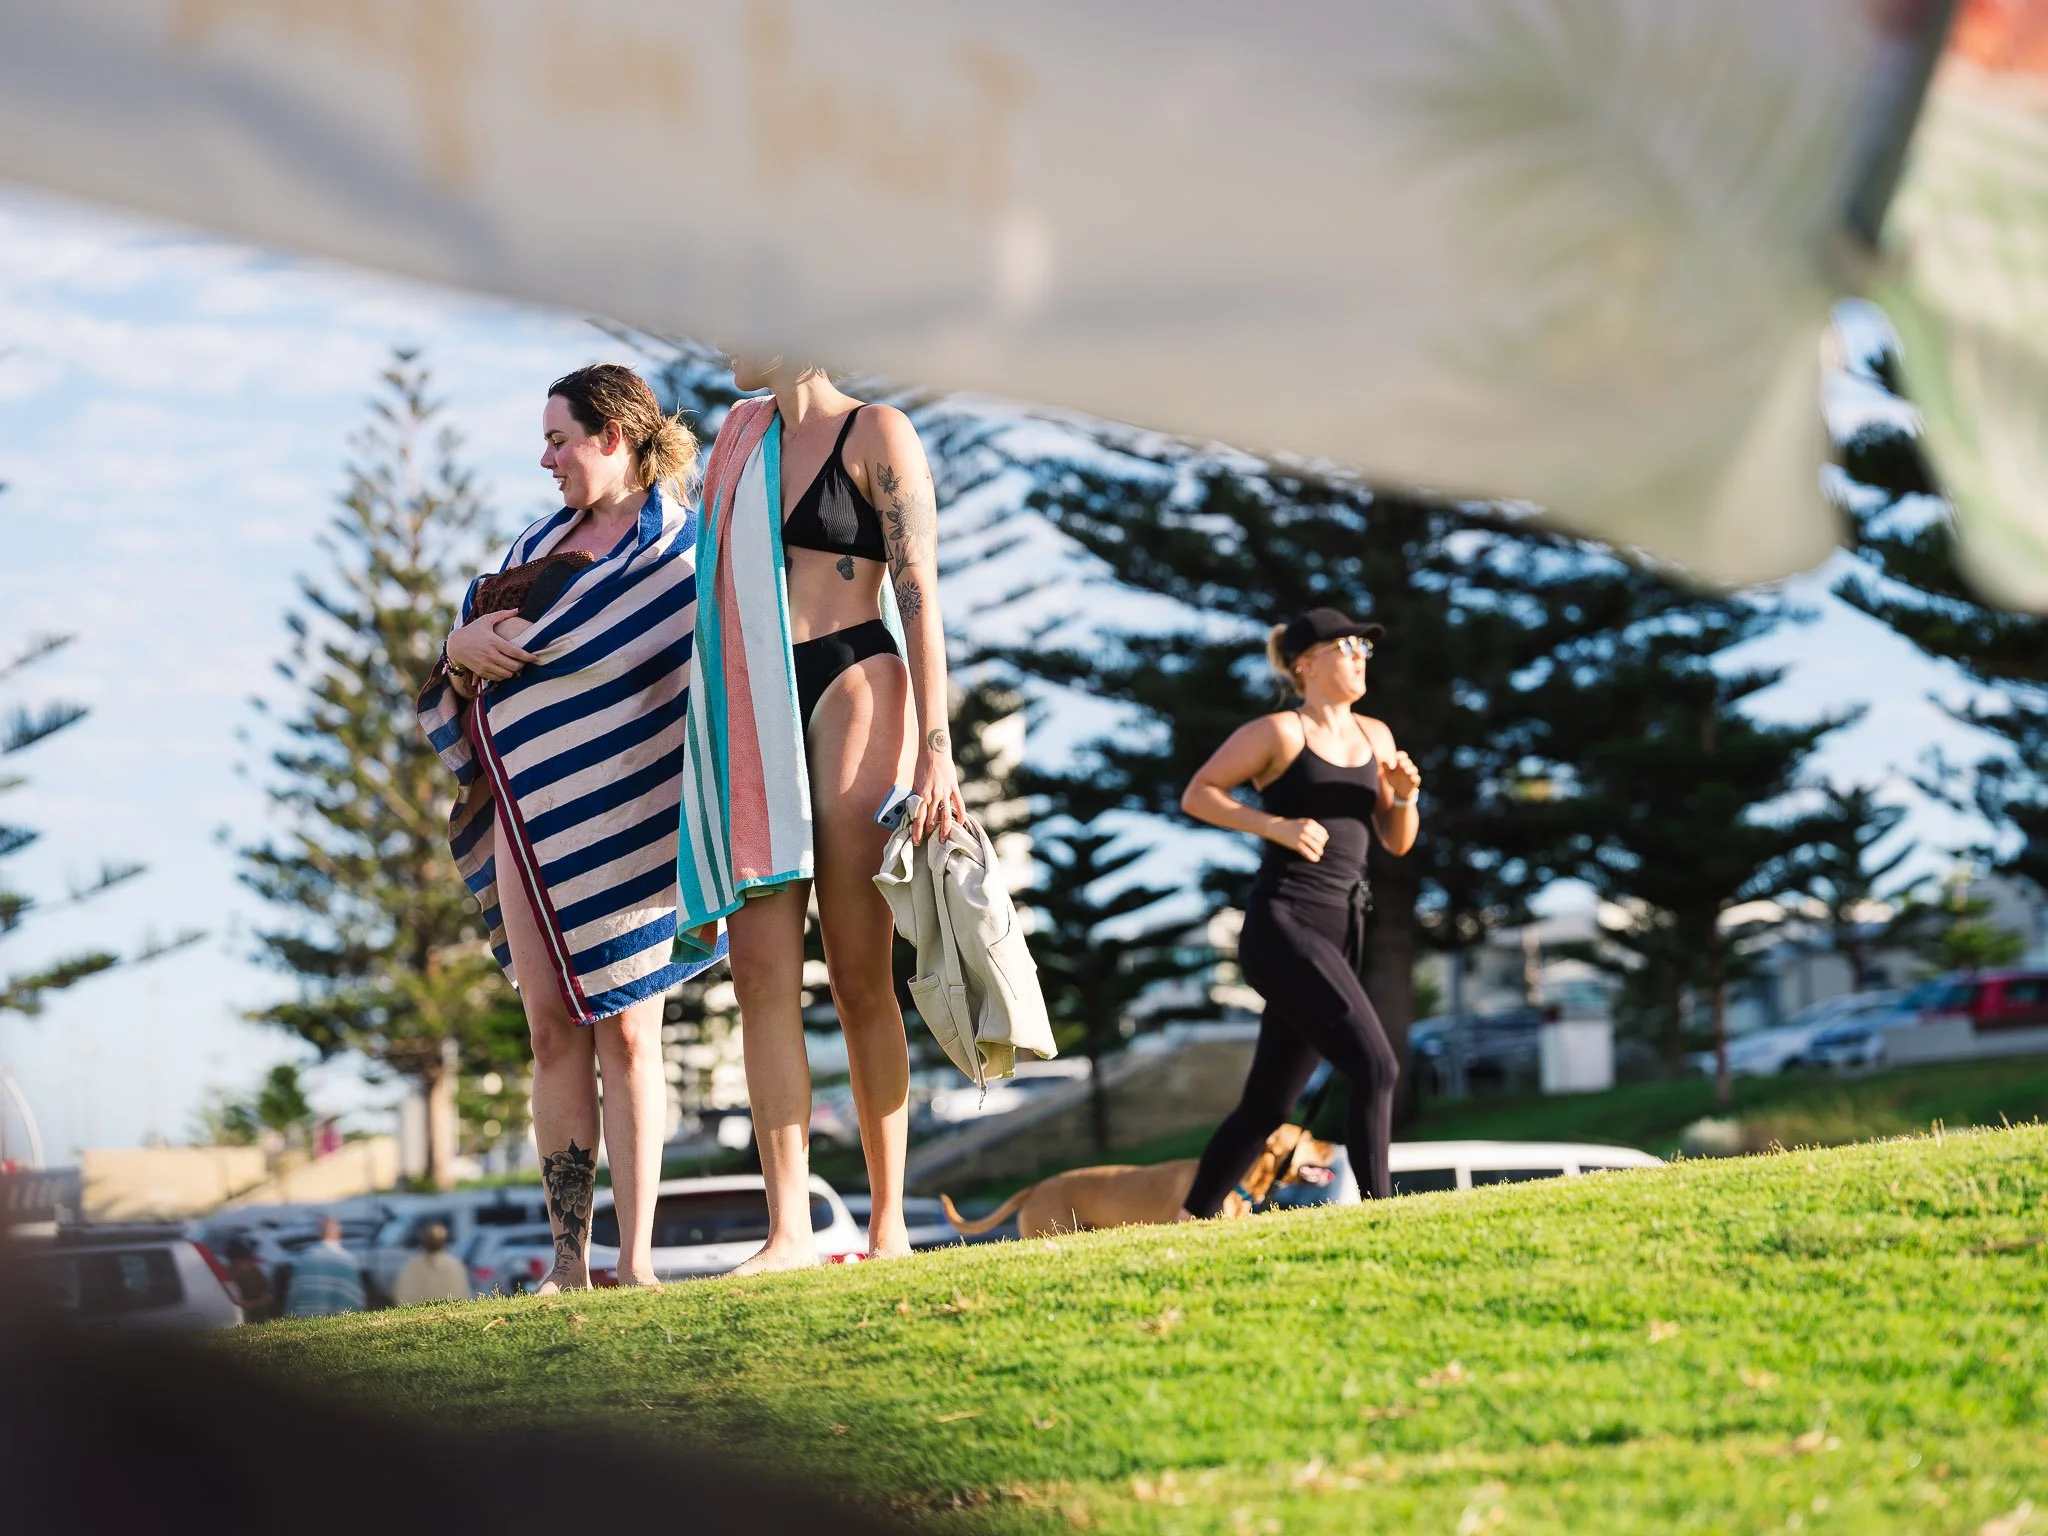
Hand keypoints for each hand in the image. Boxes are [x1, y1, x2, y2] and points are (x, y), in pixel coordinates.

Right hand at [446, 609, 536, 682]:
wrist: (455, 645)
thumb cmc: (473, 630)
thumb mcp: (486, 620)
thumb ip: (502, 614)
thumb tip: (517, 609)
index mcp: (493, 641)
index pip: (515, 652)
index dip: (528, 656)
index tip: (535, 657)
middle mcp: (490, 654)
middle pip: (513, 665)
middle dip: (522, 665)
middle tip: (524, 661)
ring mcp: (485, 664)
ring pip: (507, 674)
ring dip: (514, 671)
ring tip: (516, 665)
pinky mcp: (481, 672)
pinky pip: (498, 678)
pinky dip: (505, 675)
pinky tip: (506, 669)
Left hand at [909, 728, 965, 844]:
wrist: (933, 750)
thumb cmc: (922, 765)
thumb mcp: (915, 781)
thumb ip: (916, 795)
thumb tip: (914, 808)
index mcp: (921, 794)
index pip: (918, 818)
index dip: (917, 831)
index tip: (916, 841)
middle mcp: (933, 795)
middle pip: (932, 819)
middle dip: (930, 832)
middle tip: (928, 843)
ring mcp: (944, 792)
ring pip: (945, 814)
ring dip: (944, 829)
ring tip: (944, 839)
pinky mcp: (953, 787)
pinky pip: (958, 803)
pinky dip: (960, 814)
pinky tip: (961, 823)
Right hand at [1270, 817, 1328, 860]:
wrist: (1277, 827)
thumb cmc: (1291, 826)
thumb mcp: (1303, 823)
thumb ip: (1314, 828)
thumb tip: (1326, 837)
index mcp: (1309, 823)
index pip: (1323, 833)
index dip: (1324, 839)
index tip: (1321, 843)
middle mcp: (1307, 829)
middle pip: (1321, 841)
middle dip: (1321, 846)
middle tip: (1318, 849)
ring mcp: (1302, 837)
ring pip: (1317, 848)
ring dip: (1318, 852)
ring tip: (1317, 854)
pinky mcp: (1297, 845)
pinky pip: (1309, 853)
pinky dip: (1313, 857)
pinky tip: (1315, 859)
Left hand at [1383, 750, 1421, 803]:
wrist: (1399, 791)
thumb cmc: (1393, 779)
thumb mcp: (1388, 773)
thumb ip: (1385, 767)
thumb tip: (1383, 761)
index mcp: (1401, 763)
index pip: (1402, 756)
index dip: (1400, 756)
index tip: (1396, 757)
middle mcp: (1407, 767)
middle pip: (1408, 762)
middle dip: (1405, 762)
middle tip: (1401, 763)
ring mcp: (1412, 774)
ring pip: (1414, 769)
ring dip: (1410, 769)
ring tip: (1406, 771)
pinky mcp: (1415, 781)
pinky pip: (1417, 778)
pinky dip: (1415, 778)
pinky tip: (1412, 778)